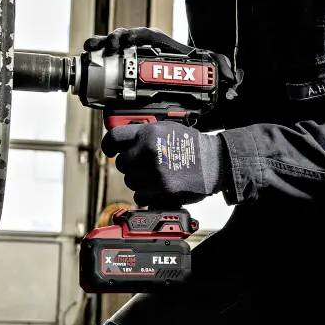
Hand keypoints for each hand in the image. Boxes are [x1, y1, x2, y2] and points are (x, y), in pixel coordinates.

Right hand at [82, 28, 240, 99]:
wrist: (188, 80)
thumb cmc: (195, 69)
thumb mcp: (210, 68)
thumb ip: (223, 70)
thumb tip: (232, 78)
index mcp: (162, 44)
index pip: (146, 36)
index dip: (134, 37)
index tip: (124, 43)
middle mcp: (145, 48)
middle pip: (125, 38)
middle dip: (112, 41)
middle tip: (105, 49)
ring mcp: (134, 58)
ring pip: (114, 47)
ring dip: (101, 46)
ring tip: (90, 50)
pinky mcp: (127, 69)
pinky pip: (110, 61)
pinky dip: (99, 60)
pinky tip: (88, 60)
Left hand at [102, 122, 226, 205]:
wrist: (215, 163)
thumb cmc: (194, 146)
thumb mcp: (167, 129)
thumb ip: (144, 132)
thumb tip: (124, 140)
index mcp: (148, 134)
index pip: (114, 138)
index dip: (109, 145)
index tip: (110, 150)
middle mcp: (147, 152)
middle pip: (121, 163)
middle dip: (130, 164)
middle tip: (144, 163)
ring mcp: (153, 173)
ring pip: (130, 181)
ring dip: (139, 180)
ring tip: (156, 174)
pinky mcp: (160, 190)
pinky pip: (139, 196)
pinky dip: (146, 195)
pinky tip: (158, 186)